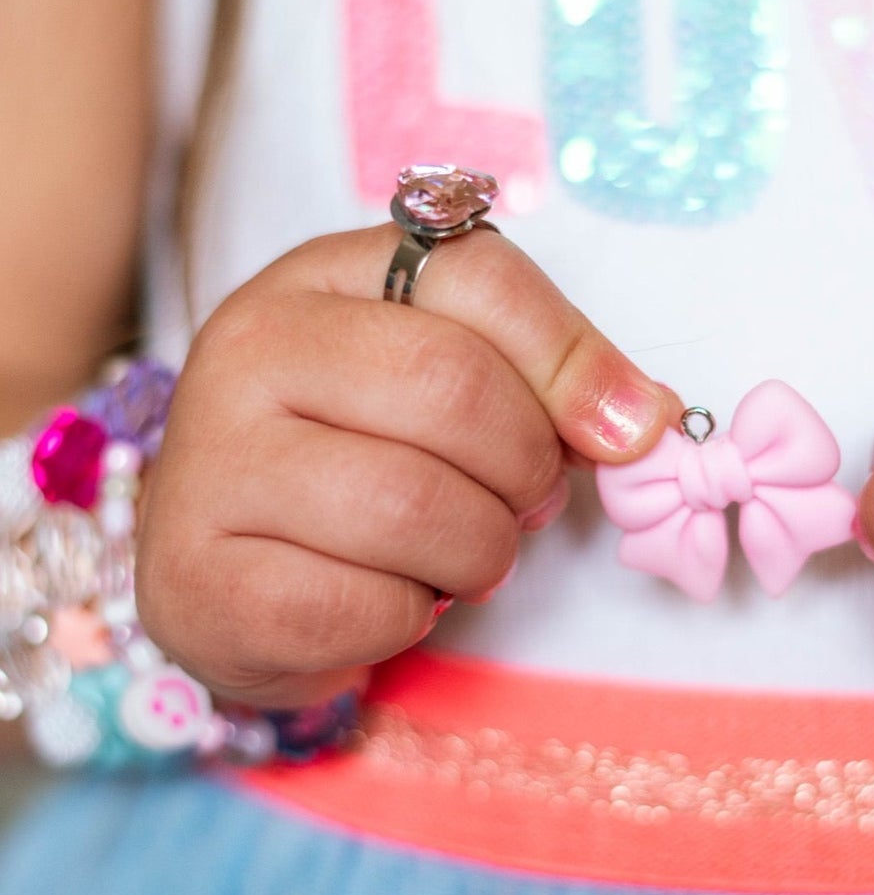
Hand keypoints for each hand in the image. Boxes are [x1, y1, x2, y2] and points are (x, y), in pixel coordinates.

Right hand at [137, 224, 674, 708]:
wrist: (231, 572)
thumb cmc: (362, 460)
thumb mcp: (450, 382)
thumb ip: (547, 376)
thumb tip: (647, 418)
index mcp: (323, 279)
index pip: (477, 276)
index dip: (572, 361)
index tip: (626, 431)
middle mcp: (248, 350)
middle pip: (453, 391)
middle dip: (526, 469)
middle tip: (523, 502)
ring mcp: (212, 466)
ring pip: (414, 508)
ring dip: (479, 552)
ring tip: (460, 553)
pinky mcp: (205, 584)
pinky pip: (369, 607)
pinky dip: (412, 618)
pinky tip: (392, 597)